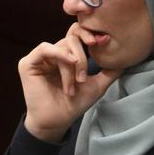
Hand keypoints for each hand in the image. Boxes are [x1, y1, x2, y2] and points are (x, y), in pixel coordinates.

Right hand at [18, 23, 122, 142]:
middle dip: (82, 58)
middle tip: (83, 78)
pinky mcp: (28, 63)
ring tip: (75, 83)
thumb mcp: (97, 84)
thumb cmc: (75, 104)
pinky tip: (68, 63)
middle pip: (72, 39)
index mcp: (67, 55)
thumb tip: (125, 59)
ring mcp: (40, 57)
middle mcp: (53, 53)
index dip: (89, 33)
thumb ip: (109, 71)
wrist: (58, 121)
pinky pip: (44, 48)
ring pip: (62, 46)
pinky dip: (59, 54)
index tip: (103, 41)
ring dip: (72, 65)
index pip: (78, 34)